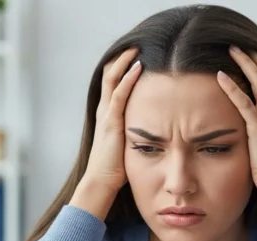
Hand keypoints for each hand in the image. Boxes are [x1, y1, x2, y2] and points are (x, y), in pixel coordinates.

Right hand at [71, 48, 142, 218]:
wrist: (101, 181)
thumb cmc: (115, 168)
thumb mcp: (127, 143)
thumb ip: (136, 131)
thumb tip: (154, 128)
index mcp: (107, 114)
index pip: (112, 82)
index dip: (121, 66)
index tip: (136, 54)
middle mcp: (104, 109)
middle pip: (110, 73)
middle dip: (123, 57)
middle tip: (137, 43)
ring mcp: (106, 114)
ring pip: (112, 78)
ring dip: (125, 61)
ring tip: (138, 46)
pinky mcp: (111, 121)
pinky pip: (119, 93)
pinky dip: (128, 78)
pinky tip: (139, 67)